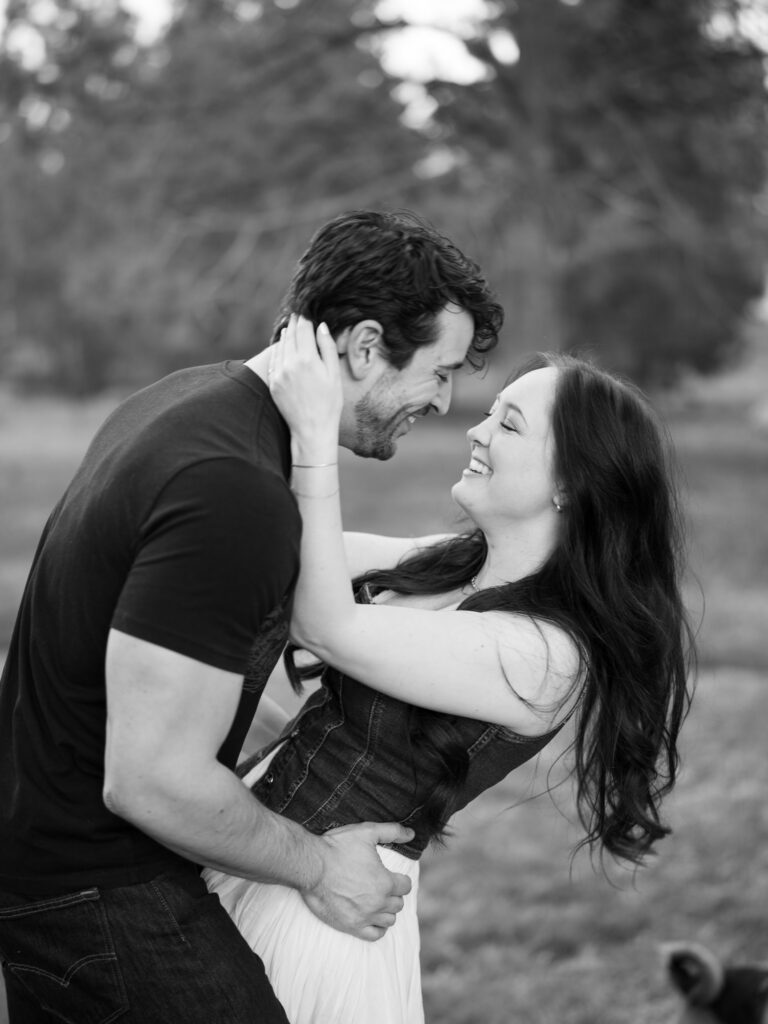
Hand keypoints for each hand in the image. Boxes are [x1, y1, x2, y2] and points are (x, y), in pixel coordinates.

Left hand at [269, 315, 342, 451]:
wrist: (312, 428)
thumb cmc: (329, 403)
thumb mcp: (334, 374)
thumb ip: (327, 348)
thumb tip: (321, 327)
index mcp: (307, 359)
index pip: (304, 331)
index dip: (305, 319)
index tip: (305, 312)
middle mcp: (290, 364)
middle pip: (291, 336)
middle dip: (294, 324)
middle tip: (296, 314)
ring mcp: (279, 374)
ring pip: (280, 347)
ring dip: (285, 336)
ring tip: (289, 327)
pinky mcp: (273, 383)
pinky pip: (274, 360)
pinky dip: (278, 350)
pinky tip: (282, 346)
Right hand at [301, 821, 414, 941]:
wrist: (311, 866)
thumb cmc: (337, 848)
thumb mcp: (366, 832)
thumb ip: (392, 831)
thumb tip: (411, 833)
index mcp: (385, 882)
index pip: (406, 886)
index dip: (400, 879)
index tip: (392, 875)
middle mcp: (378, 903)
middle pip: (398, 904)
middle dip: (393, 894)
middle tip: (382, 885)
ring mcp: (365, 917)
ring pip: (389, 920)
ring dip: (386, 910)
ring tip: (376, 900)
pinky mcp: (351, 926)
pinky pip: (375, 935)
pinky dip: (378, 928)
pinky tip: (372, 918)